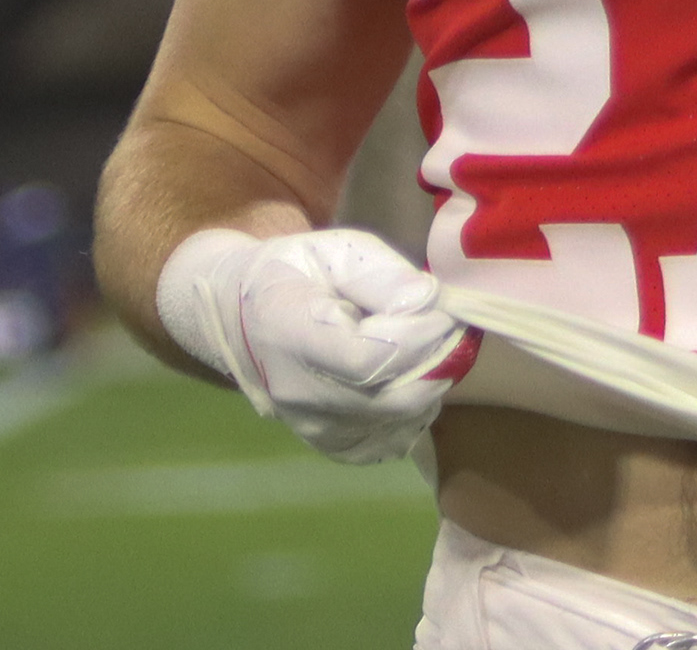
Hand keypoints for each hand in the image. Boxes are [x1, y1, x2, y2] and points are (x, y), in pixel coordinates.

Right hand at [156, 227, 478, 462]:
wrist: (245, 319)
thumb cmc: (297, 272)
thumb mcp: (337, 250)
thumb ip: (383, 276)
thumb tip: (429, 302)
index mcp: (291, 331)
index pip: (368, 358)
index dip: (420, 338)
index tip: (445, 310)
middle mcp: (299, 393)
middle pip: (393, 398)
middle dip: (438, 361)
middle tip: (451, 325)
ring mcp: (314, 428)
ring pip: (401, 421)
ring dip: (432, 383)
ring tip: (427, 345)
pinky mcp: (330, 447)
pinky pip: (393, 440)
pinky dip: (416, 410)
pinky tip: (407, 377)